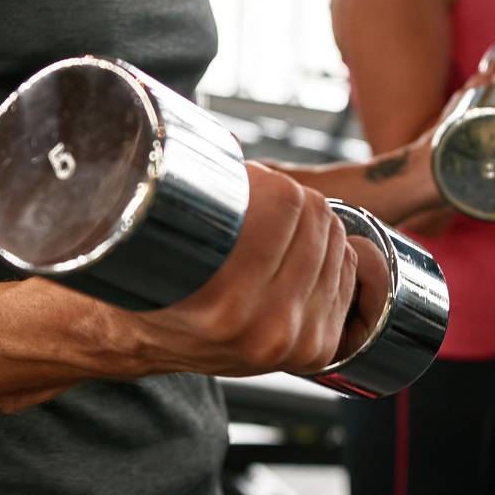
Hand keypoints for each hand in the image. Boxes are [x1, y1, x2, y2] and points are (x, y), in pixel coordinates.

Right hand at [125, 163, 362, 378]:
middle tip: (258, 209)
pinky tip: (297, 262)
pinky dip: (330, 259)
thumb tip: (229, 144)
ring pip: (338, 244)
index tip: (244, 186)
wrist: (145, 342)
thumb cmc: (150, 281)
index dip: (265, 182)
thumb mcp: (161, 233)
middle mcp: (265, 327)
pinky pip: (349, 276)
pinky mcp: (317, 350)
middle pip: (318, 219)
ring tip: (273, 239)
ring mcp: (295, 342)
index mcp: (225, 299)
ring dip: (312, 230)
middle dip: (291, 202)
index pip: (287, 203)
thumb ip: (200, 187)